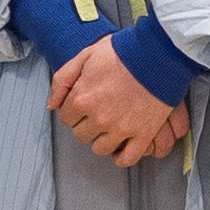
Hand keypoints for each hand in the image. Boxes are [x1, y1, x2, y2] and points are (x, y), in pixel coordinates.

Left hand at [50, 38, 187, 165]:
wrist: (158, 53)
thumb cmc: (123, 51)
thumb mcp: (85, 55)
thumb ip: (62, 80)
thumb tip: (51, 105)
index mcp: (82, 99)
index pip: (66, 118)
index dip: (74, 111)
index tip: (84, 105)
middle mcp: (99, 117)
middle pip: (81, 135)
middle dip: (86, 125)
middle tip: (98, 113)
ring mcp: (121, 128)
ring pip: (100, 148)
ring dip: (102, 140)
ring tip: (110, 127)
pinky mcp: (143, 134)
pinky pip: (127, 158)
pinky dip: (121, 157)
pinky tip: (121, 147)